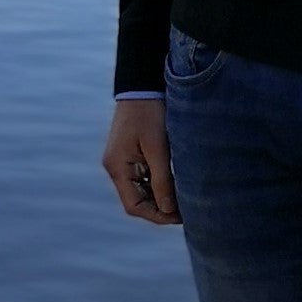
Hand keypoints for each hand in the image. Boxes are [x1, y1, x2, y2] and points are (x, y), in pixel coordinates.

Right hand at [101, 99, 179, 224]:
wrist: (142, 85)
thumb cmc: (150, 113)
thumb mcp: (158, 147)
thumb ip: (162, 180)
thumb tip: (169, 210)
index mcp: (117, 167)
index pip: (134, 206)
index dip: (157, 216)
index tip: (180, 216)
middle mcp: (115, 167)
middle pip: (136, 201)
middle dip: (160, 208)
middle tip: (186, 208)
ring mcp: (121, 160)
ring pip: (140, 190)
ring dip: (159, 196)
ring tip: (182, 196)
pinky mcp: (128, 153)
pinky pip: (142, 177)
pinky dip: (156, 183)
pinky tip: (174, 181)